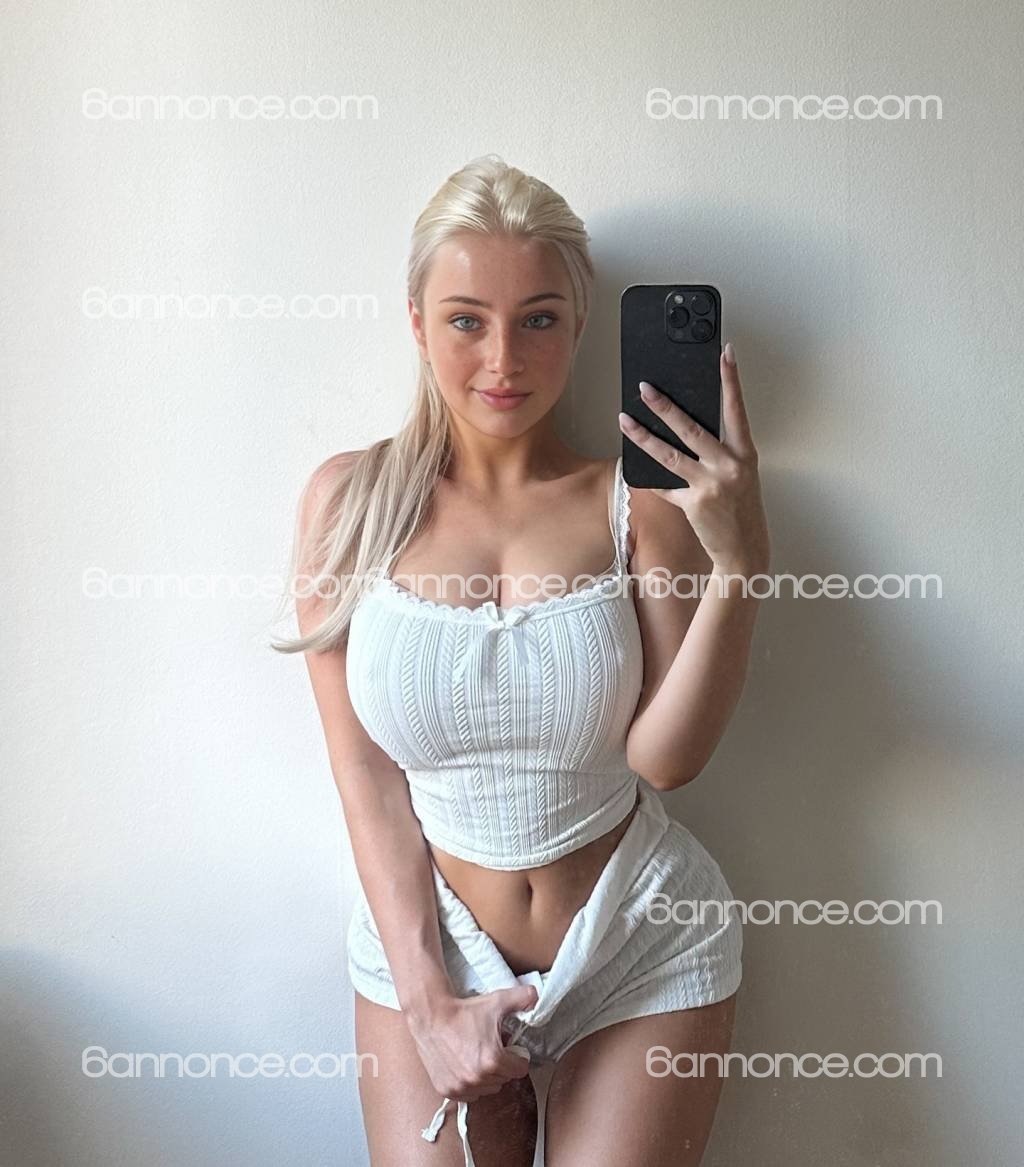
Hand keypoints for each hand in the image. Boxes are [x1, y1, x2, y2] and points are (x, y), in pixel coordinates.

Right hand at [405, 984, 536, 1101]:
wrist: (431, 1016)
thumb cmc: (463, 1011)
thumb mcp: (496, 1001)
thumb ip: (523, 998)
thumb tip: (537, 996)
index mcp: (493, 1060)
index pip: (520, 1070)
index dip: (517, 1056)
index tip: (509, 1047)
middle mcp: (478, 1078)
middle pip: (504, 1079)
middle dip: (502, 1065)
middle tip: (491, 1047)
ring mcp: (461, 1086)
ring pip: (488, 1089)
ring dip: (487, 1076)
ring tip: (477, 1055)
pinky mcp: (447, 1090)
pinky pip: (469, 1094)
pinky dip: (470, 1084)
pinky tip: (465, 1065)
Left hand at [618, 342, 769, 574]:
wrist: (744, 550)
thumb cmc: (741, 509)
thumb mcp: (739, 476)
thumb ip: (719, 453)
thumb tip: (685, 429)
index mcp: (744, 454)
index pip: (736, 410)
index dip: (731, 380)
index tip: (724, 353)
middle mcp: (728, 467)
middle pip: (692, 429)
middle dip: (665, 407)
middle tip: (645, 388)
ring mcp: (710, 486)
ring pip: (669, 455)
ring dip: (643, 437)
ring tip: (624, 420)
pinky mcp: (692, 504)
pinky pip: (664, 486)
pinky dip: (647, 478)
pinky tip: (631, 467)